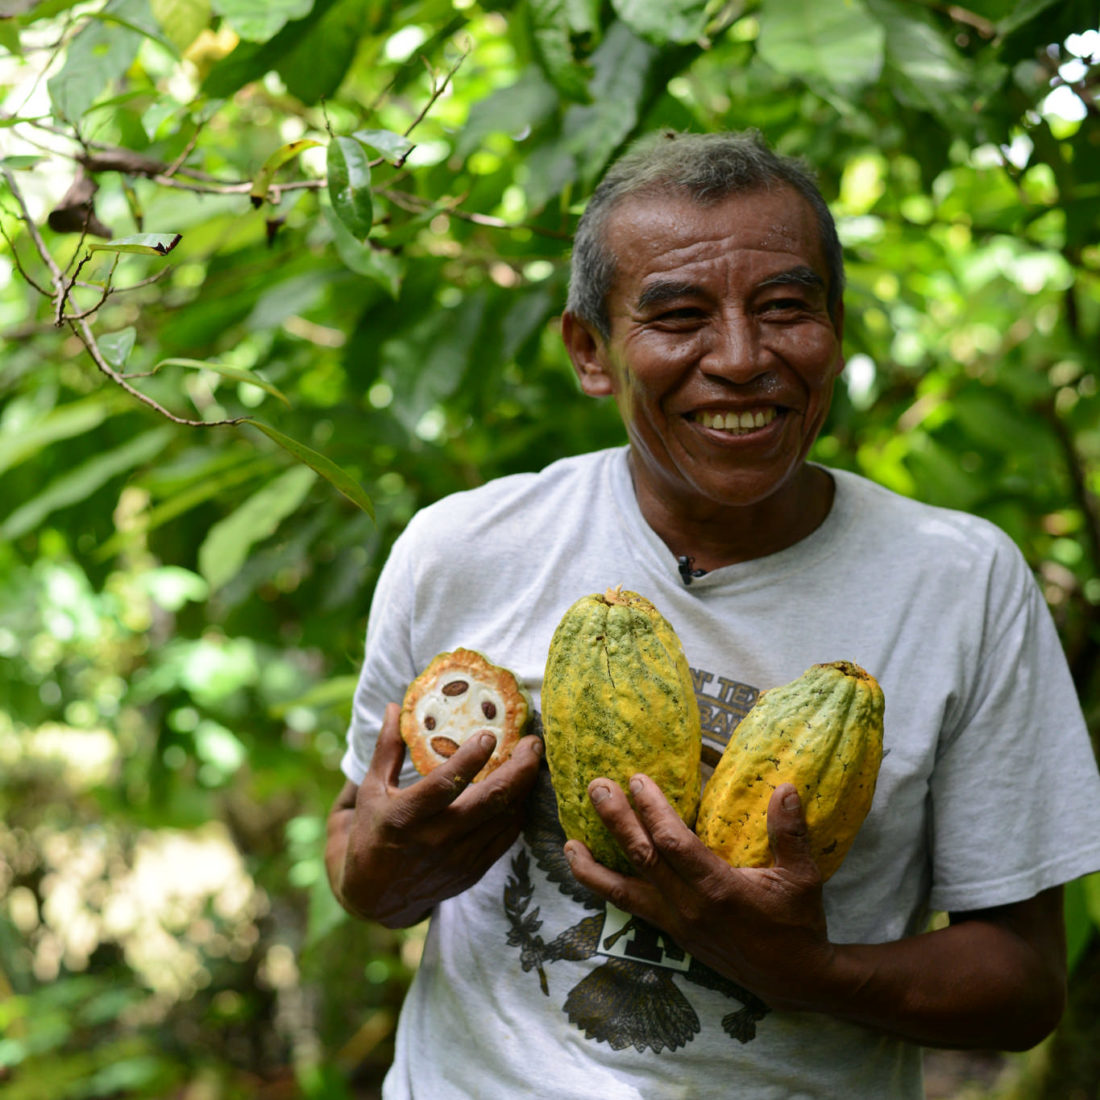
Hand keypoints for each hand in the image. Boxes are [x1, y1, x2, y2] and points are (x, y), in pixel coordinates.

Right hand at [331, 702, 542, 927]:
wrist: (375, 895)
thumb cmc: (372, 833)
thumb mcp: (371, 790)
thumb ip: (387, 748)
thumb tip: (396, 706)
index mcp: (408, 815)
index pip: (446, 785)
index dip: (470, 759)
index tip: (489, 734)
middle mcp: (437, 838)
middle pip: (491, 801)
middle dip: (519, 769)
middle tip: (533, 742)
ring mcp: (460, 857)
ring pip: (506, 817)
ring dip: (523, 786)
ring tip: (532, 758)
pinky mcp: (474, 870)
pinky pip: (507, 835)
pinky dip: (517, 809)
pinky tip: (520, 789)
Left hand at [564, 774, 835, 1009]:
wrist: (791, 979)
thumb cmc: (797, 923)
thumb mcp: (803, 877)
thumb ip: (791, 833)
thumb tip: (785, 787)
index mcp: (719, 888)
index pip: (674, 843)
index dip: (652, 810)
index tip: (636, 779)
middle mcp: (689, 906)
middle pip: (642, 858)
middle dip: (616, 820)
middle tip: (595, 787)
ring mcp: (675, 922)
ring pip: (624, 891)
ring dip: (593, 865)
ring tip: (568, 842)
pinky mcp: (670, 933)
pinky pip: (630, 907)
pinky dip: (605, 889)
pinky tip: (587, 871)